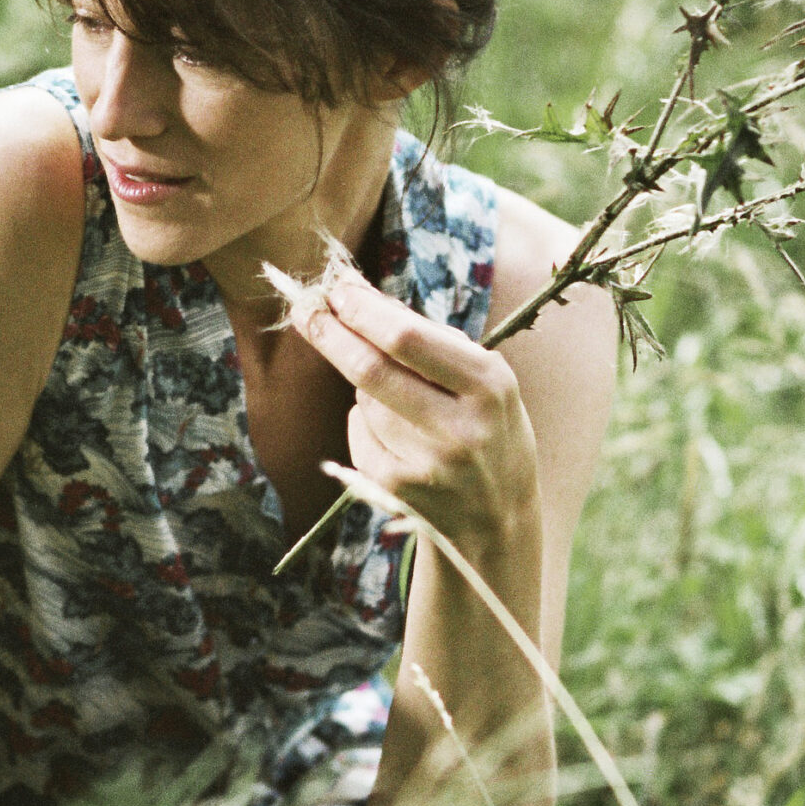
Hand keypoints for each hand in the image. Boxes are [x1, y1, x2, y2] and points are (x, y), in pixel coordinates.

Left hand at [292, 264, 542, 551]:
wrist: (498, 517)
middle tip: (306, 310)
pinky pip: (359, 434)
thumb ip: (431, 342)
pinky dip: (364, 422)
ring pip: (364, 400)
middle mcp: (459, 427)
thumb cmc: (488, 429)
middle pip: (371, 369)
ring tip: (400, 395)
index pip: (407, 339)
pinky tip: (396, 434)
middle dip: (331, 334)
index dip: (362, 311)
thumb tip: (360, 298)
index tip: (336, 288)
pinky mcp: (398, 489)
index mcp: (488, 385)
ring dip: (363, 383)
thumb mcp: (484, 381)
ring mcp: (426, 463)